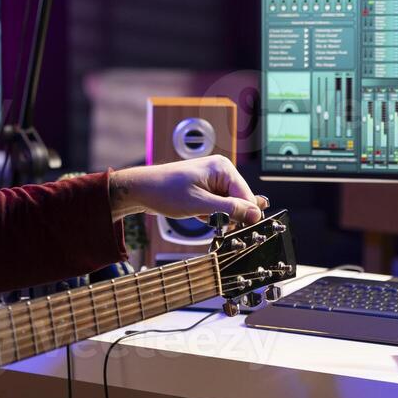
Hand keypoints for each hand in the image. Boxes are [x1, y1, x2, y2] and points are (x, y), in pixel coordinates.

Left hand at [107, 155, 267, 225]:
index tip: (241, 228)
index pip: (246, 195)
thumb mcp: (200, 204)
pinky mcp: (206, 190)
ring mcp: (213, 181)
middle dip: (228, 216)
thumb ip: (229, 209)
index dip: (245, 214)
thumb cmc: (165, 191)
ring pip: (229, 207)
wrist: (141, 191)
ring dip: (218, 217)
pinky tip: (197, 214)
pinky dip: (210, 216)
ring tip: (200, 215)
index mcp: (223, 168)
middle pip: (239, 201)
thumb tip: (256, 214)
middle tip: (213, 222)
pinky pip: (218, 207)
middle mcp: (221, 172)